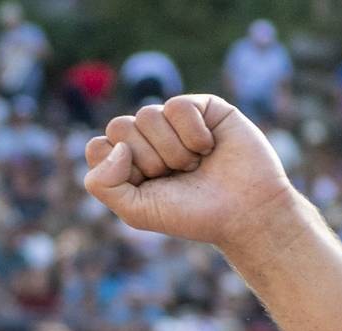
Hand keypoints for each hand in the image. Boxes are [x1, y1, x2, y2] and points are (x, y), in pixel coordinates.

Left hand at [82, 95, 296, 249]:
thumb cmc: (191, 214)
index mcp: (126, 162)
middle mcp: (146, 138)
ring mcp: (172, 121)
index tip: (147, 186)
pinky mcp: (201, 107)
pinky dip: (193, 133)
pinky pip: (178, 106)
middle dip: (148, 159)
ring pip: (147, 114)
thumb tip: (116, 146)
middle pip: (119, 127)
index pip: (97, 147)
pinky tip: (208, 148)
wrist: (244, 212)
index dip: (119, 168)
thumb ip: (103, 184)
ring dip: (172, 150)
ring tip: (194, 165)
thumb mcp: (136, 211)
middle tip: (174, 176)